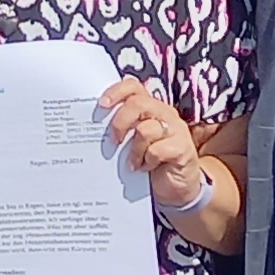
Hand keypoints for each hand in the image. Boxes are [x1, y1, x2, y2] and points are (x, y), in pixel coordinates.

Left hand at [102, 80, 210, 212]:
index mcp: (150, 106)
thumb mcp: (131, 141)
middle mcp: (165, 113)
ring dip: (133, 150)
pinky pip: (157, 150)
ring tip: (132, 162)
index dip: (116, 92)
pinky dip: (146, 161)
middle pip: (138, 103)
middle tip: (114, 141)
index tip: (101, 105)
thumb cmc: (147, 161)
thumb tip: (91, 124)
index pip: (133, 86)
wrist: (174, 188)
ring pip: (146, 129)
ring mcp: (177, 129)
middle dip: (120, 122)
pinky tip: (145, 168)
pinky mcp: (184, 148)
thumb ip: (121, 128)